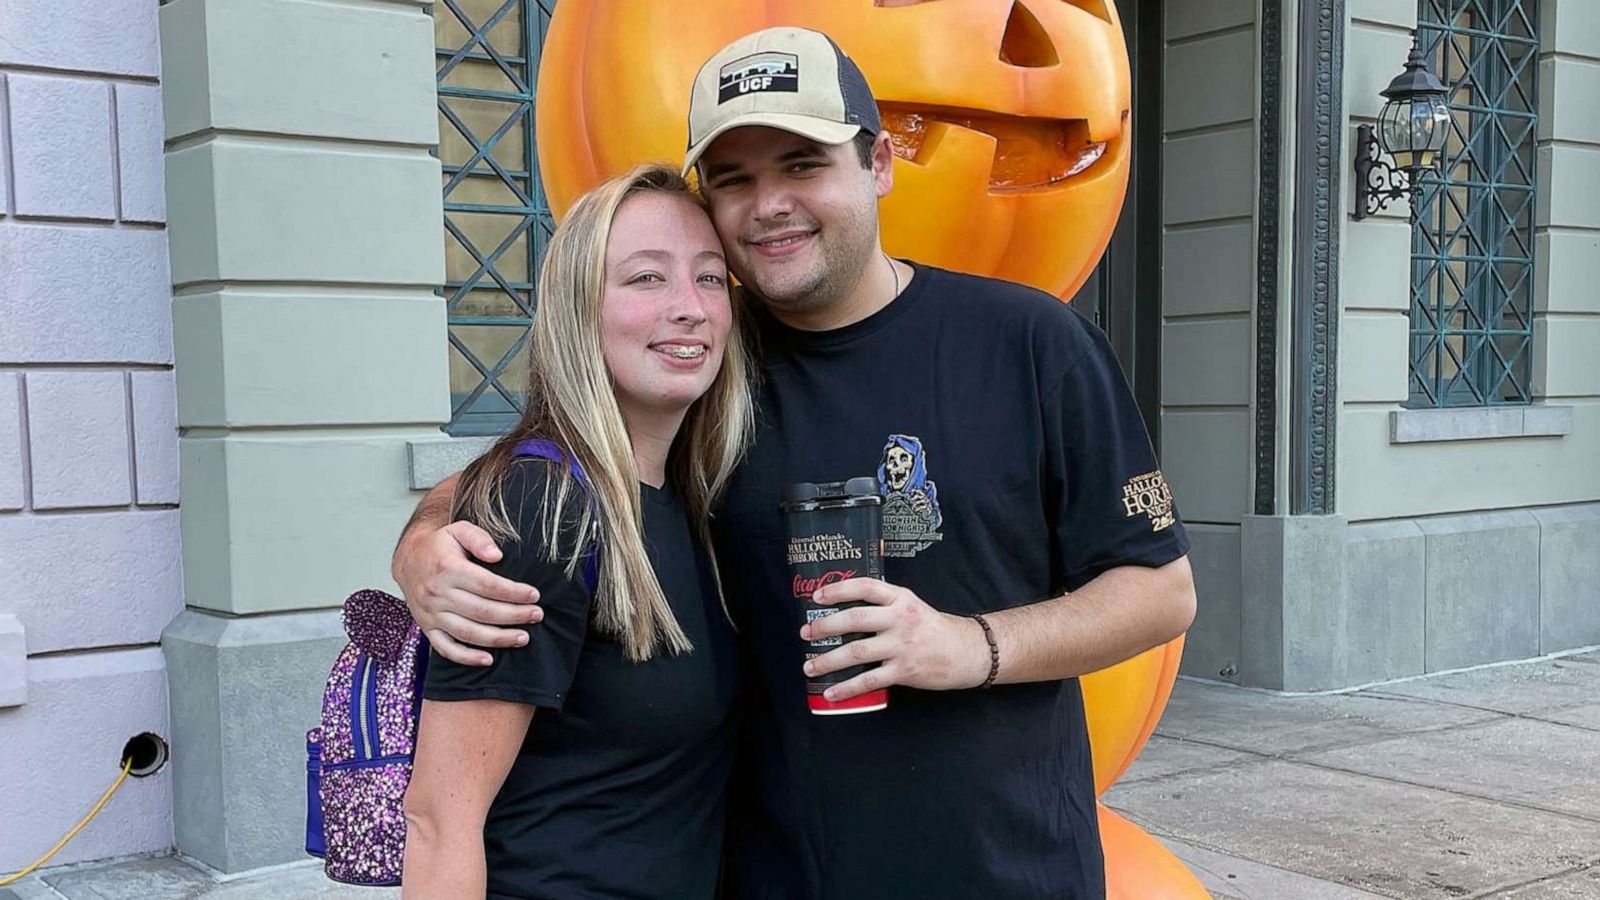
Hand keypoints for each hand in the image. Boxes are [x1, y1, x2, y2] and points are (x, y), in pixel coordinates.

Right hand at [394, 520, 542, 666]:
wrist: (409, 560)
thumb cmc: (439, 546)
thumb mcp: (458, 530)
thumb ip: (478, 538)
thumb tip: (496, 555)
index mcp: (447, 569)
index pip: (487, 585)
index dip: (513, 592)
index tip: (534, 595)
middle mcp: (437, 593)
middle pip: (482, 611)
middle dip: (513, 615)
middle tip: (536, 615)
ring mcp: (430, 614)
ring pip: (468, 632)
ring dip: (498, 638)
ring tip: (522, 637)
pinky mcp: (427, 627)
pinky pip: (446, 648)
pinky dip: (467, 657)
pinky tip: (488, 659)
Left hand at [801, 579, 990, 701]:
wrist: (966, 652)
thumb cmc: (932, 628)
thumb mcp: (911, 606)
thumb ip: (885, 604)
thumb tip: (846, 606)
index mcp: (900, 598)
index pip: (865, 587)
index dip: (838, 589)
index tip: (816, 596)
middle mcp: (900, 619)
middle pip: (855, 619)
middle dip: (825, 626)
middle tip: (806, 633)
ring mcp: (902, 646)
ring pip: (857, 651)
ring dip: (829, 660)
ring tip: (809, 667)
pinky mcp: (904, 670)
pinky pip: (869, 680)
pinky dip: (847, 688)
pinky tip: (831, 692)